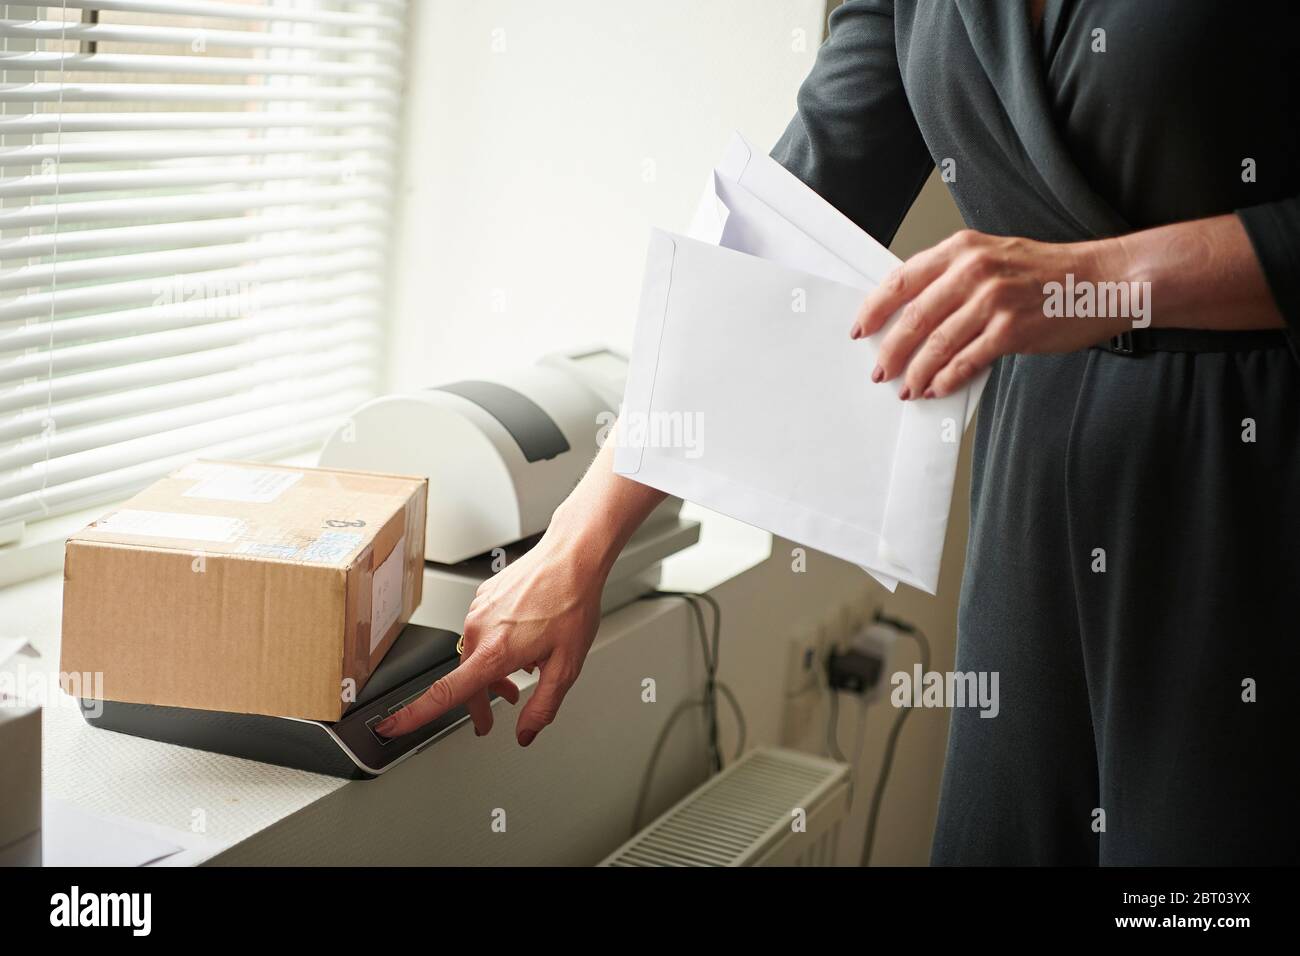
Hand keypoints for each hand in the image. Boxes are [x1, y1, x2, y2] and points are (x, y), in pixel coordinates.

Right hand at [373, 526, 605, 746]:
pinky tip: (521, 644)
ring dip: (490, 673)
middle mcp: (479, 629)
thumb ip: (543, 706)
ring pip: (474, 654)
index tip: (392, 727)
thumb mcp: (567, 666)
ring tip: (521, 676)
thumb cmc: (572, 603)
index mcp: (495, 652)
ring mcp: (478, 610)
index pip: (445, 693)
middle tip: (489, 722)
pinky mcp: (483, 596)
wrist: (572, 557)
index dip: (414, 715)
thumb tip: (525, 733)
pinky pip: (481, 631)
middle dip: (477, 703)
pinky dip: (494, 646)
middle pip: (464, 679)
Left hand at [850, 229, 1130, 398]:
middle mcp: (974, 271)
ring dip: (917, 372)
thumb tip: (911, 313)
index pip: (902, 279)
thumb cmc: (1047, 273)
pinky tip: (937, 387)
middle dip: (891, 349)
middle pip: (914, 317)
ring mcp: (994, 300)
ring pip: (937, 343)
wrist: (1104, 280)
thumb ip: (953, 277)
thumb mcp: (994, 257)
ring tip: (907, 388)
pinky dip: (947, 378)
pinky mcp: (1013, 330)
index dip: (875, 308)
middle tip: (880, 370)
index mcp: (963, 249)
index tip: (861, 329)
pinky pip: (967, 361)